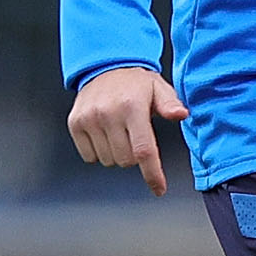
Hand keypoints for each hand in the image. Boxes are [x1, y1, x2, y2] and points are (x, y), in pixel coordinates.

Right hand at [67, 66, 188, 194]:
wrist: (104, 66)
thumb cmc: (136, 82)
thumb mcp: (159, 88)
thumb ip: (171, 104)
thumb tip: (181, 114)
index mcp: (132, 106)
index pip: (143, 150)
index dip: (152, 174)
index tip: (158, 189)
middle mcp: (108, 113)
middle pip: (126, 160)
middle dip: (135, 155)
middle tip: (135, 135)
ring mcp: (88, 119)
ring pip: (107, 161)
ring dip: (117, 154)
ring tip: (119, 131)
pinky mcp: (74, 123)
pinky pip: (89, 157)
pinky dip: (99, 152)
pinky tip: (104, 133)